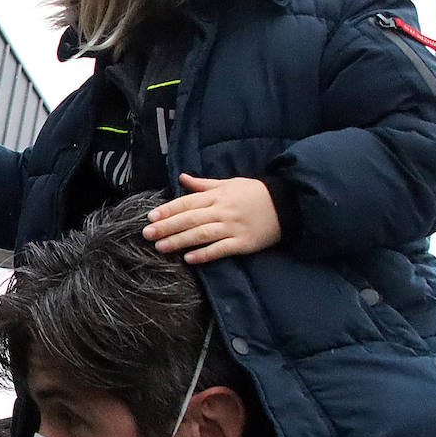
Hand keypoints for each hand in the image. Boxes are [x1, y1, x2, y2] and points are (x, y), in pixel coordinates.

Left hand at [143, 174, 281, 262]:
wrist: (287, 204)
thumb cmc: (254, 193)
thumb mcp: (229, 183)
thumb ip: (203, 184)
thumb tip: (182, 177)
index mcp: (217, 196)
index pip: (187, 202)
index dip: (168, 210)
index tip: (150, 217)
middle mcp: (222, 211)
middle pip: (190, 219)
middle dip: (167, 227)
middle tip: (147, 234)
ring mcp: (233, 227)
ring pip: (201, 235)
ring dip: (180, 241)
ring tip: (161, 247)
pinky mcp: (243, 243)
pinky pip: (221, 249)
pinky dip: (205, 254)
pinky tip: (189, 259)